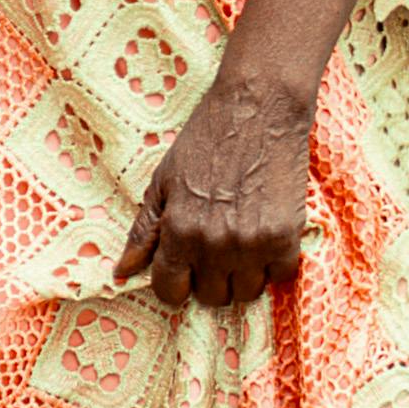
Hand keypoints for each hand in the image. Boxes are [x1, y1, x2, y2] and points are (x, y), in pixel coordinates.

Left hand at [118, 70, 320, 308]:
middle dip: (208, 280)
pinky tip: (265, 237)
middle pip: (211, 297)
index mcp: (178, 230)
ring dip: (242, 276)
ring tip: (240, 245)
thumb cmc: (204, 142)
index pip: (170, 291)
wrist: (258, 110)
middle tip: (213, 252)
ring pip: (247, 293)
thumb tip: (122, 272)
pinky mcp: (286, 235)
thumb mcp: (162, 182)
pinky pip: (281, 275)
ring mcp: (252, 243)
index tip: (183, 272)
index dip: (174, 285)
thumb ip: (143, 232)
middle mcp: (214, 244)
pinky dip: (274, 264)